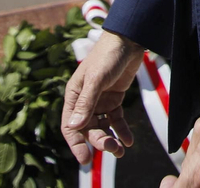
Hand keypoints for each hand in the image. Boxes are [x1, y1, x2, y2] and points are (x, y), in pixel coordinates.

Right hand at [61, 30, 142, 163]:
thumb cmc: (107, 55)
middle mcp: (85, 101)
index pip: (70, 126)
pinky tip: (128, 141)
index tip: (84, 159)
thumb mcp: (96, 79)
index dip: (76, 143)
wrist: (129, 40)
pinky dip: (122, 130)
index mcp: (74, 95)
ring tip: (121, 150)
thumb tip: (74, 127)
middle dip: (99, 141)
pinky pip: (116, 119)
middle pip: (89, 129)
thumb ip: (86, 103)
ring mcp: (100, 101)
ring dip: (110, 139)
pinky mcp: (115, 99)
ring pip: (103, 127)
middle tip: (113, 150)